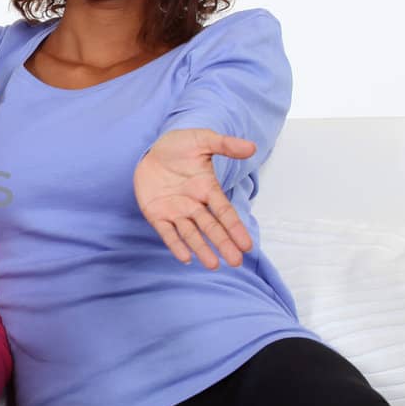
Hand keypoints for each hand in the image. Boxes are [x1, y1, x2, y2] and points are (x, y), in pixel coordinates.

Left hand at [134, 128, 257, 268]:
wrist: (152, 149)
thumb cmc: (180, 145)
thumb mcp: (203, 140)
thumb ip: (225, 145)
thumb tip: (252, 147)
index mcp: (208, 189)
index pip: (225, 212)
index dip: (235, 228)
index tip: (247, 245)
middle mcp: (194, 204)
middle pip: (211, 227)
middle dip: (223, 243)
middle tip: (236, 261)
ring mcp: (176, 211)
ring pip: (191, 233)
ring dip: (201, 248)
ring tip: (213, 265)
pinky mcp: (156, 214)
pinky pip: (167, 232)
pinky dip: (175, 244)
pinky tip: (185, 258)